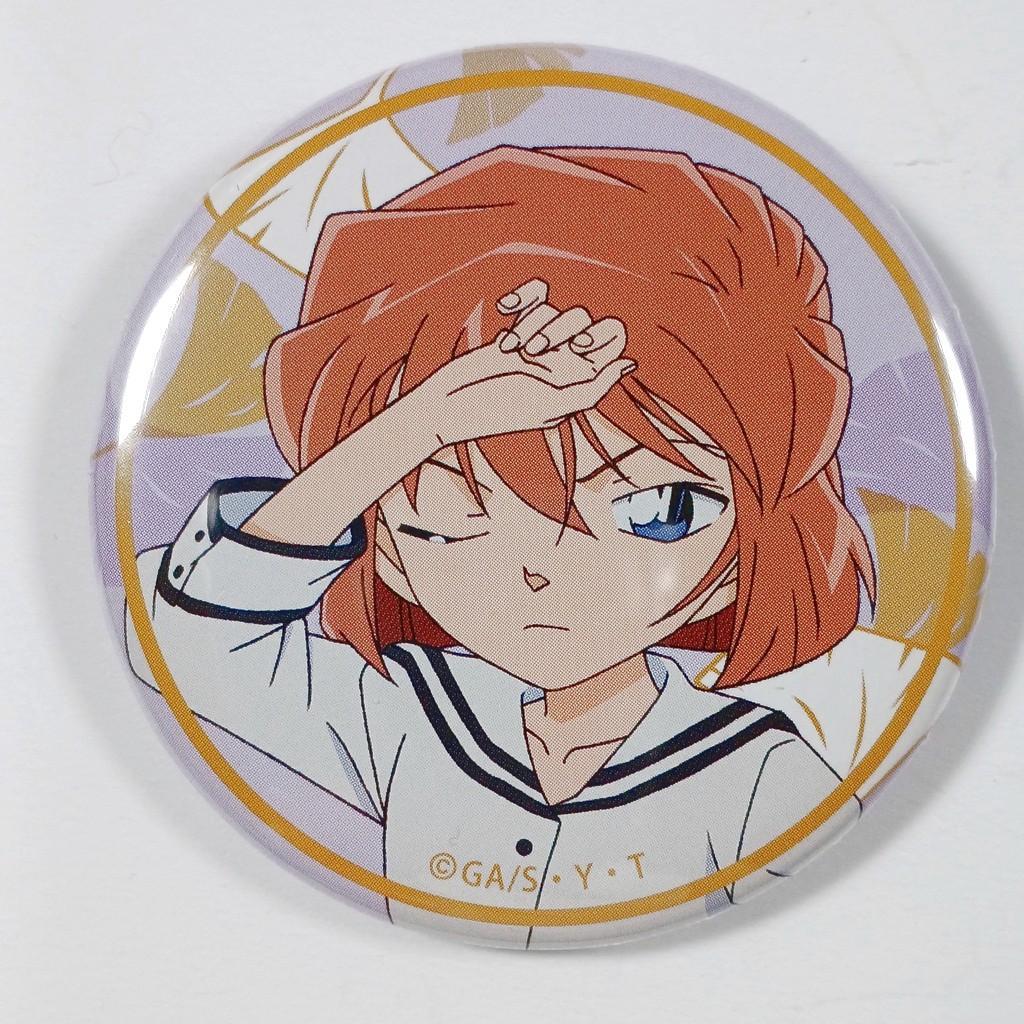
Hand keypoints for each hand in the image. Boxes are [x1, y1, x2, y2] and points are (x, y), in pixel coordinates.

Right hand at [420, 278, 634, 446]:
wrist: (449, 405)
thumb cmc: (498, 410)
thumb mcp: (551, 406)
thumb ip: (593, 388)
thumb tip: (629, 363)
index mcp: (579, 380)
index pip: (613, 342)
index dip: (601, 336)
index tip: (576, 347)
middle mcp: (564, 360)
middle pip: (585, 320)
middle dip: (563, 328)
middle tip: (539, 350)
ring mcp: (540, 343)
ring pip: (554, 310)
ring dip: (531, 327)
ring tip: (510, 352)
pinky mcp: (516, 329)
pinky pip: (533, 296)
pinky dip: (522, 298)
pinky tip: (504, 308)